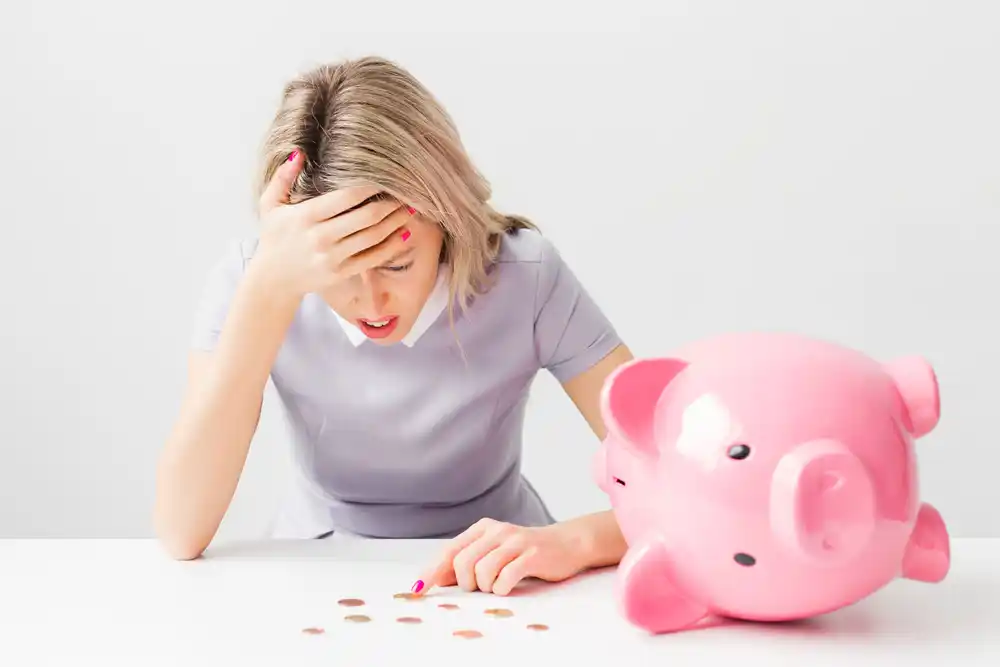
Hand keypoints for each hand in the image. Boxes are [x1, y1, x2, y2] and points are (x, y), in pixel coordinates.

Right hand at [250, 150, 413, 299]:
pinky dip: (392, 246)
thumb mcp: (270, 204)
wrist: (274, 279)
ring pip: (374, 237)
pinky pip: (373, 258)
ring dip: (396, 222)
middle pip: (366, 217)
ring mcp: (333, 258)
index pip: (346, 198)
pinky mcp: (342, 273)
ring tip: (411, 208)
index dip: (370, 186)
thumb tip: (300, 152)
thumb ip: (283, 177)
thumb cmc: (275, 237)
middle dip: (391, 203)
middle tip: (407, 191)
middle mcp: (322, 238)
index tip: (386, 175)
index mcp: (306, 217)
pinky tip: (405, 233)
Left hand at [412, 518, 587, 596]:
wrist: (567, 543)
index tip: (419, 588)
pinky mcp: (532, 555)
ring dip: (486, 587)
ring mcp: (515, 541)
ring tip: (497, 585)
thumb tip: (436, 579)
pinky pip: (506, 577)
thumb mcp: (494, 551)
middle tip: (480, 587)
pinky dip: (502, 588)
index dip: (433, 571)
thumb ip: (468, 561)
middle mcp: (497, 531)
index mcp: (483, 528)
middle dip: (466, 583)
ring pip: (482, 571)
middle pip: (463, 563)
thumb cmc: (525, 552)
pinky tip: (508, 586)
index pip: (450, 550)